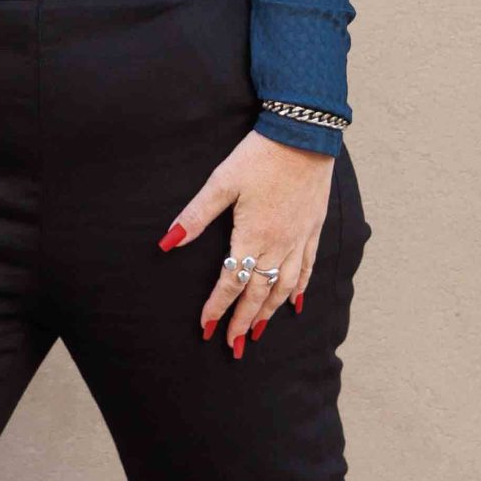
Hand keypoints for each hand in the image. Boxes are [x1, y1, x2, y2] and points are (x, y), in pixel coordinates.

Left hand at [158, 128, 335, 359]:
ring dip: (270, 312)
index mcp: (253, 236)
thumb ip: (195, 216)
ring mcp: (299, 238)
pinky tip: (295, 302)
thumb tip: (168, 242)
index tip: (206, 328)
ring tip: (259, 332)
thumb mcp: (221, 183)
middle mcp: (279, 244)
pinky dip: (300, 288)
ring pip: (285, 286)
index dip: (217, 307)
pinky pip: (307, 267)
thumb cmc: (259, 156)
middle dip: (245, 321)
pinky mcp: (313, 228)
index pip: (232, 282)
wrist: (304, 134)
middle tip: (234, 346)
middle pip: (259, 292)